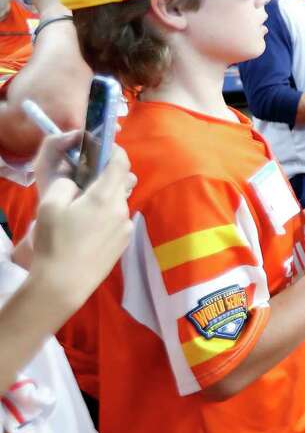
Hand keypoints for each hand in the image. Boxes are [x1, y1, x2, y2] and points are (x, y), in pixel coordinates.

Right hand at [29, 143, 132, 309]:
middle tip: (83, 180)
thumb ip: (66, 184)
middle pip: (121, 183)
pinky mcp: (124, 243)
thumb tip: (76, 180)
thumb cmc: (55, 243)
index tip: (102, 148)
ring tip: (80, 209)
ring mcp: (125, 228)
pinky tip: (86, 229)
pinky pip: (117, 220)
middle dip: (105, 177)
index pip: (121, 163)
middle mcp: (122, 210)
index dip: (114, 151)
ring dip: (104, 199)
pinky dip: (106, 216)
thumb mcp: (50, 205)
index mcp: (105, 197)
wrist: (64, 284)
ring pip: (118, 203)